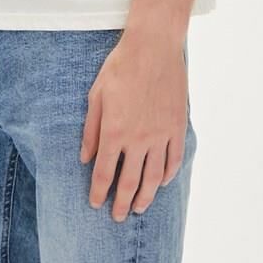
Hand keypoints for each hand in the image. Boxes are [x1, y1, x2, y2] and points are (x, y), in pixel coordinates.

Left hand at [79, 28, 188, 220]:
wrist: (153, 46)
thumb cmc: (121, 66)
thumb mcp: (97, 94)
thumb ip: (91, 129)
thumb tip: (85, 158)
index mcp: (114, 131)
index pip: (104, 173)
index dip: (99, 192)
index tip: (96, 203)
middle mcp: (138, 139)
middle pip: (129, 182)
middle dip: (121, 202)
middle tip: (118, 216)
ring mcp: (160, 135)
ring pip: (154, 177)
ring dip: (146, 196)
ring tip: (139, 207)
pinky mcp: (177, 127)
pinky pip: (174, 159)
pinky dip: (169, 175)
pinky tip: (163, 182)